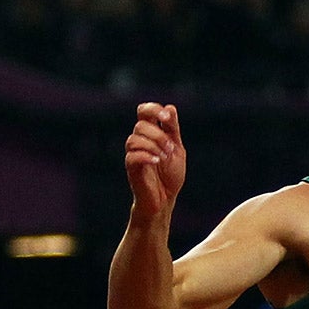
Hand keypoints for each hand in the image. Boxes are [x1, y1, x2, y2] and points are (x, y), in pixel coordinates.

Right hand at [124, 102, 186, 217]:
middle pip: (140, 125)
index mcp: (151, 134)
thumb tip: (170, 107)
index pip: (144, 111)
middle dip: (159, 135)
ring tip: (165, 157)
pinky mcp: (131, 168)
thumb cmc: (170, 175)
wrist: (165, 200)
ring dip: (154, 146)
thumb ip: (173, 130)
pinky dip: (146, 156)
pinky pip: (132, 156)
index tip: (166, 118)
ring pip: (134, 139)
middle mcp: (139, 141)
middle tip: (170, 148)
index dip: (153, 109)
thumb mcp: (177, 150)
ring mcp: (134, 154)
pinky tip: (157, 161)